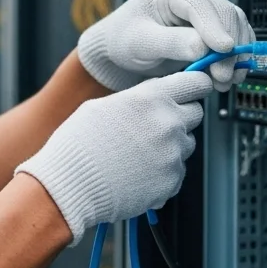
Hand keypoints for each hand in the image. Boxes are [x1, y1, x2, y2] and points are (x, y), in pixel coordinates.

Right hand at [14, 72, 211, 244]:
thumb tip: (156, 95)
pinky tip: (137, 171)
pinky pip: (177, 171)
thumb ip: (138, 98)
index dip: (194, 85)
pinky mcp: (171, 181)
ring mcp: (172, 155)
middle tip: (153, 125)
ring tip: (137, 152)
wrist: (70, 185)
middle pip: (195, 113)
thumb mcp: (103, 105)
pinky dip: (163, 171)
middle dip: (179, 116)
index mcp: (152, 98)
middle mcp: (168, 124)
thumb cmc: (78, 145)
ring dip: (170, 145)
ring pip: (186, 144)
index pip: (196, 82)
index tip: (191, 90)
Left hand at [77, 0, 254, 92]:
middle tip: (224, 76)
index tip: (223, 49)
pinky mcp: (213, 26)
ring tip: (225, 81)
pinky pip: (235, 37)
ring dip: (235, 55)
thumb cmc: (124, 40)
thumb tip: (202, 47)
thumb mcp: (141, 42)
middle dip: (228, 47)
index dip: (215, 26)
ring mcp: (205, 9)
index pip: (199, 3)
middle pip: (224, 14)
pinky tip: (228, 76)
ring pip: (234, 26)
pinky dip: (235, 57)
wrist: (122, 50)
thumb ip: (170, 43)